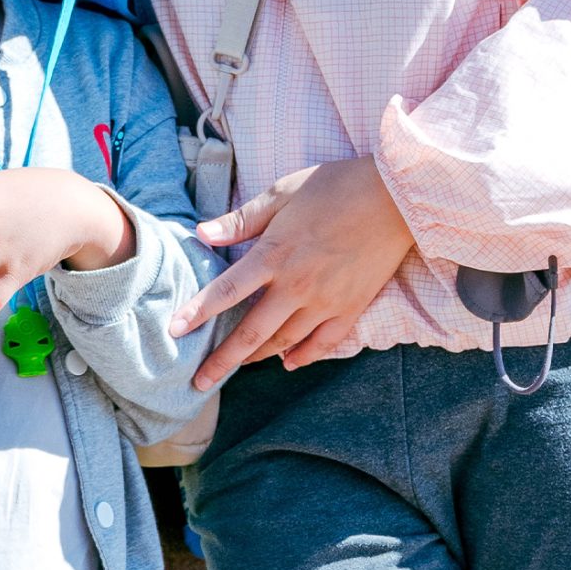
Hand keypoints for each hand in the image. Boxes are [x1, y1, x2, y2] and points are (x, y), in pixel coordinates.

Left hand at [169, 158, 413, 387]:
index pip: (226, 292)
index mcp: (275, 254)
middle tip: (200, 382)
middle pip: (252, 332)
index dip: (197, 313)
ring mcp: (326, 301)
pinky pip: (323, 343)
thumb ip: (242, 220)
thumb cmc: (335, 186)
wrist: (396, 197)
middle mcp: (297, 285)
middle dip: (222, 360)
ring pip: (284, 342)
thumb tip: (202, 234)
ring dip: (257, 358)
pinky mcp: (351, 307)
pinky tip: (288, 364)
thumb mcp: (282, 192)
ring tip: (237, 368)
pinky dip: (303, 357)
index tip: (174, 332)